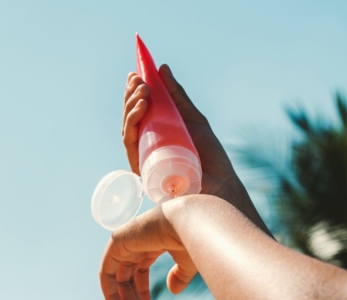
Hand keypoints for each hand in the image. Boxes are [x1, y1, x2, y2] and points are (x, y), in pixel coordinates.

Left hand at [98, 199, 196, 299]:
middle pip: (129, 278)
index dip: (142, 294)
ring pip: (119, 279)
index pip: (139, 271)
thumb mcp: (188, 263)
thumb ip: (179, 276)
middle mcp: (137, 241)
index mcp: (152, 243)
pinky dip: (110, 292)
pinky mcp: (117, 241)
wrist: (191, 222)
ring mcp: (126, 240)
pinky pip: (106, 271)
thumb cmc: (194, 240)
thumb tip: (172, 290)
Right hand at [122, 65, 271, 235]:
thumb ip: (177, 96)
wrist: (219, 183)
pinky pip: (131, 143)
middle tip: (137, 78)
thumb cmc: (209, 155)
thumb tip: (162, 68)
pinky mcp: (142, 167)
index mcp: (157, 135)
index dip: (135, 92)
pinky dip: (133, 122)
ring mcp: (143, 157)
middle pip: (131, 118)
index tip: (135, 72)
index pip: (141, 111)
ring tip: (142, 89)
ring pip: (128, 128)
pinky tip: (141, 106)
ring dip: (131, 106)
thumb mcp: (193, 118)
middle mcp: (147, 146)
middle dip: (131, 96)